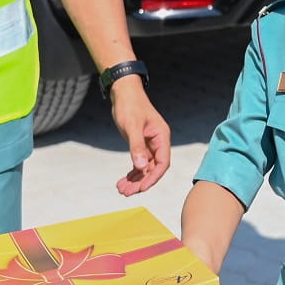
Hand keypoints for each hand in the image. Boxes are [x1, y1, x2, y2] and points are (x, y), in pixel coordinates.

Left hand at [108, 76, 171, 195]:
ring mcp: (149, 145)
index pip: (162, 163)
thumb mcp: (132, 126)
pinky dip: (132, 173)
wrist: (124, 92)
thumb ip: (136, 146)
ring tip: (121, 190)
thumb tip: (140, 167)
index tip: (142, 188)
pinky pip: (138, 163)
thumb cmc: (130, 105)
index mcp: (161, 137)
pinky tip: (123, 181)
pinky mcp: (140, 145)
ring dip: (135, 180)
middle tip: (126, 192)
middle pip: (153, 169)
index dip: (153, 177)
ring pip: (145, 168)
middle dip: (141, 182)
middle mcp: (158, 143)